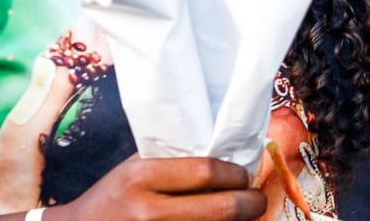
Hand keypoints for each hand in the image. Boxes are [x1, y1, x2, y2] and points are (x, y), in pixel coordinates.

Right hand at [60, 155, 265, 220]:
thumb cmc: (112, 197)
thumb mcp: (134, 168)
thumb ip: (173, 161)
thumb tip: (226, 155)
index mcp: (143, 177)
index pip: (207, 171)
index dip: (236, 174)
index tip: (243, 175)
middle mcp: (150, 212)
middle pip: (223, 208)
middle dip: (251, 203)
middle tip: (256, 198)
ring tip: (242, 215)